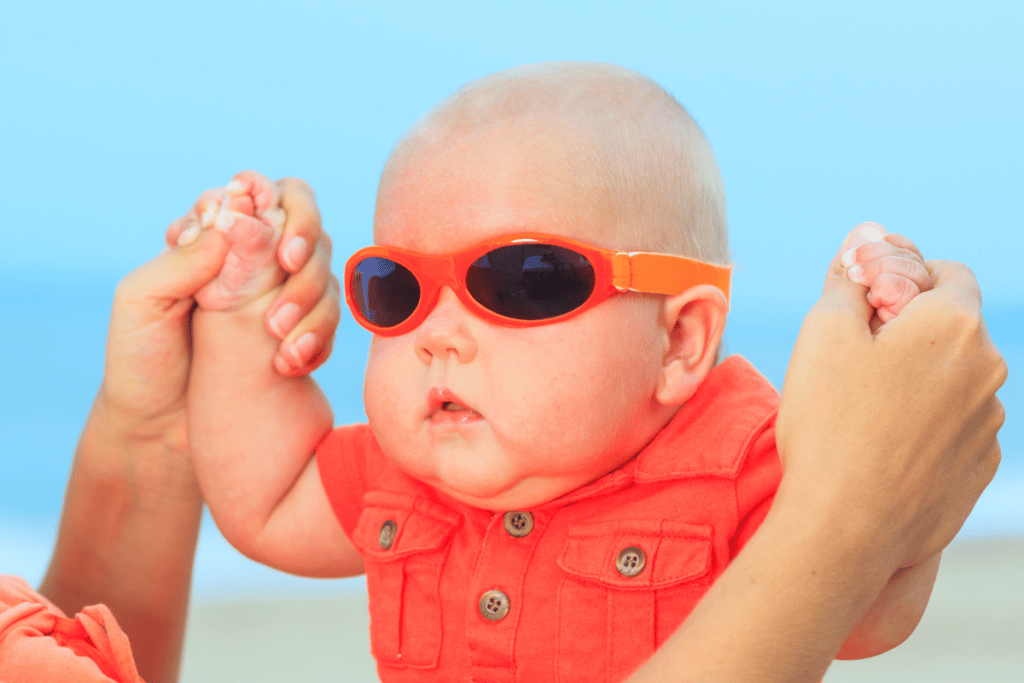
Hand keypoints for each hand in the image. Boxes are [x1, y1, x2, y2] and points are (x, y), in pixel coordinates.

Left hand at [103, 175, 337, 445]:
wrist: (156, 431)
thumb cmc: (139, 360)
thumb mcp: (141, 300)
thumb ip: (184, 259)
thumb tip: (234, 225)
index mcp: (215, 240)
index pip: (271, 195)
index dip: (290, 210)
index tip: (283, 251)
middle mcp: (254, 262)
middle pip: (313, 235)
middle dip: (308, 265)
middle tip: (282, 301)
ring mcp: (280, 299)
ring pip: (327, 280)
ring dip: (315, 309)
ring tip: (281, 346)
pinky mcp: (297, 337)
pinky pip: (330, 325)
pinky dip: (320, 342)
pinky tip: (292, 365)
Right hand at [776, 225, 1005, 571]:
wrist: (845, 527)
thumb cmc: (830, 425)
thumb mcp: (822, 334)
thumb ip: (849, 280)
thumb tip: (864, 240)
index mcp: (955, 324)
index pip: (946, 272)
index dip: (902, 280)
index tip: (865, 308)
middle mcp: (989, 369)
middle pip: (951, 327)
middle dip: (908, 331)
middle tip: (853, 360)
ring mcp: (990, 423)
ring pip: (954, 379)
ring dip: (918, 380)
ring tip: (863, 412)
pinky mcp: (980, 468)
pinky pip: (955, 427)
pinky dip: (926, 425)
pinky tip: (883, 446)